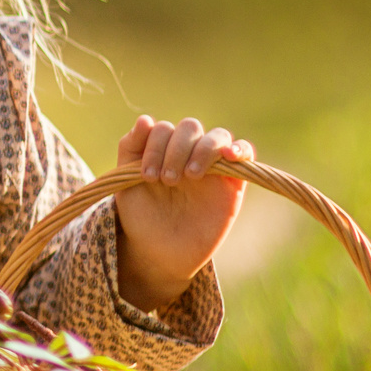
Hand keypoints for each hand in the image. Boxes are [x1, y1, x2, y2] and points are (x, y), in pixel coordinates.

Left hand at [112, 115, 250, 311]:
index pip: (163, 128)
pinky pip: (245, 153)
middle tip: (167, 180)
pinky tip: (229, 156)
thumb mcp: (125, 182)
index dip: (154, 146)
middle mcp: (187, 152)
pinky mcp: (234, 181)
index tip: (146, 175)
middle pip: (190, 127)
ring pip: (217, 136)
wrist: (160, 252)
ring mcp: (212, 165)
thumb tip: (145, 119)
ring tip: (190, 176)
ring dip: (202, 150)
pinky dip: (240, 149)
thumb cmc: (142, 216)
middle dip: (176, 149)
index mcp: (162, 149)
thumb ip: (130, 149)